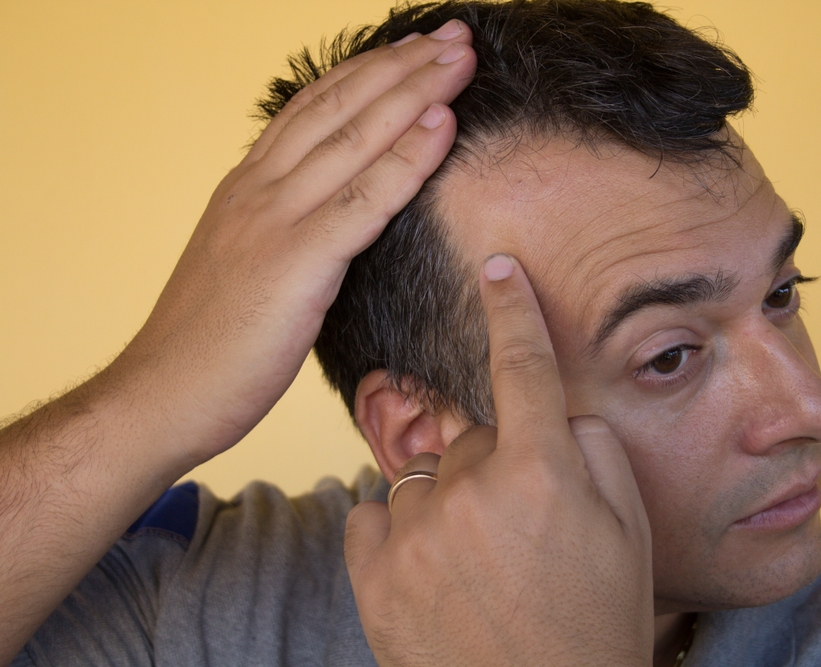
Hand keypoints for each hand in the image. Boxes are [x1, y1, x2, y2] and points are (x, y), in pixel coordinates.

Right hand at [0, 23, 475, 664]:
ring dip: (414, 92)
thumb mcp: (245, 265)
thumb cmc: (209, 344)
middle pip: (341, 107)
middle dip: (402, 65)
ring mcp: (274, 220)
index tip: (413, 50)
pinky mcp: (295, 262)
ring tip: (460, 57)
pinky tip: (442, 124)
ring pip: (355, 138)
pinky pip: (364, 201)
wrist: (161, 396)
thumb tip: (326, 222)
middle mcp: (259, 188)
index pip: (315, 109)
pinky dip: (407, 159)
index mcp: (247, 187)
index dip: (368, 73)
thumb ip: (282, 230)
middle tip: (453, 34)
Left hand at [345, 254, 654, 666]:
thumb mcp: (627, 531)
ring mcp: (414, 531)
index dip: (511, 306)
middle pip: (472, 435)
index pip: (523, 363)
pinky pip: (375, 514)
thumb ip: (591, 449)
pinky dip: (399, 533)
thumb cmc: (594, 621)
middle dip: (494, 465)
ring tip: (478, 565)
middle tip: (520, 532)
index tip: (496, 266)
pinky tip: (433, 575)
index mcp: (542, 471)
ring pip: (424, 476)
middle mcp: (471, 489)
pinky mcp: (371, 572)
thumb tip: (555, 411)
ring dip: (447, 502)